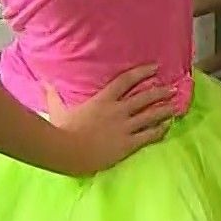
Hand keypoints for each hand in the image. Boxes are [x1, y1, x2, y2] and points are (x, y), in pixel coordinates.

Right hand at [43, 65, 177, 175]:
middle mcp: (117, 110)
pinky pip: (149, 135)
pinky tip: (167, 127)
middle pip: (145, 97)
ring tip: (177, 106)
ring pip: (151, 115)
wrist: (67, 152)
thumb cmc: (61, 130)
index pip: (126, 80)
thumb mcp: (56, 109)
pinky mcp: (128, 144)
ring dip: (165, 110)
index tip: (155, 67)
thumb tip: (43, 82)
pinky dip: (160, 130)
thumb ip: (53, 95)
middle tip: (173, 88)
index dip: (142, 72)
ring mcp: (124, 127)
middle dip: (161, 91)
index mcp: (103, 100)